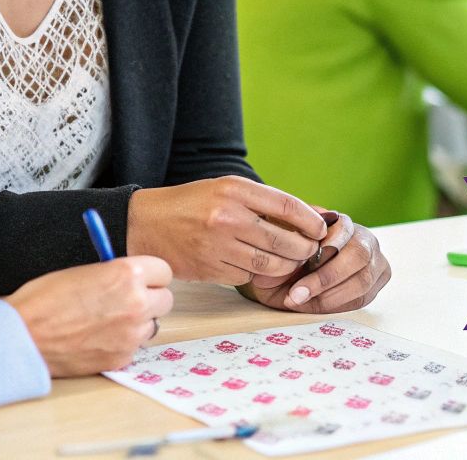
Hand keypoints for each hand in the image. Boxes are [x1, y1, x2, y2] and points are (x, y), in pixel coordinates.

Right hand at [8, 256, 173, 376]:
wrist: (23, 337)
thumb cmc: (43, 301)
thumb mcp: (83, 271)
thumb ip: (113, 272)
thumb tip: (131, 276)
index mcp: (128, 274)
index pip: (164, 271)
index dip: (150, 275)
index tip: (142, 279)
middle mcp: (137, 304)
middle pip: (165, 299)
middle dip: (150, 298)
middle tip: (128, 300)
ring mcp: (131, 334)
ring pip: (152, 325)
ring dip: (138, 322)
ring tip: (108, 321)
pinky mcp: (122, 358)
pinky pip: (134, 346)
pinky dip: (122, 343)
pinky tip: (98, 338)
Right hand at [127, 176, 327, 284]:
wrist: (145, 224)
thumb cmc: (189, 204)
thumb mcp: (224, 189)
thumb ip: (259, 202)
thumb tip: (304, 219)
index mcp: (233, 190)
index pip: (286, 206)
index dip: (310, 220)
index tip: (321, 229)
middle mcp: (227, 216)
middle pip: (284, 240)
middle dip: (304, 249)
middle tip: (310, 251)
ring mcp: (218, 245)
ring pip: (269, 264)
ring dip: (285, 266)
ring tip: (289, 262)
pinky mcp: (210, 269)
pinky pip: (247, 276)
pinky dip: (255, 274)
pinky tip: (253, 266)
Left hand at [242, 212, 391, 312]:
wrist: (290, 273)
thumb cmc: (285, 256)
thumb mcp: (278, 246)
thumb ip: (280, 247)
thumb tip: (276, 265)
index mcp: (342, 221)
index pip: (343, 231)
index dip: (322, 251)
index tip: (298, 266)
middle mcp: (364, 238)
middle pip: (358, 256)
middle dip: (325, 278)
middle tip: (296, 295)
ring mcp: (374, 261)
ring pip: (362, 281)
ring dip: (328, 296)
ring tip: (300, 302)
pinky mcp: (376, 284)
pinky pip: (362, 298)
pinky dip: (336, 305)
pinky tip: (313, 306)